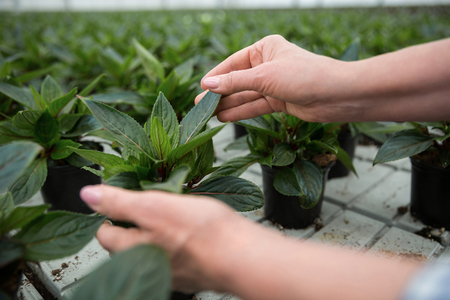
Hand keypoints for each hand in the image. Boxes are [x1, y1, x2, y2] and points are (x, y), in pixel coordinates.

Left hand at [80, 185, 242, 292]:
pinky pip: (173, 258)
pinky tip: (189, 235)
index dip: (109, 216)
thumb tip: (88, 195)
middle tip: (148, 208)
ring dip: (155, 236)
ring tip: (171, 219)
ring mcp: (168, 274)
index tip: (120, 205)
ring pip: (150, 252)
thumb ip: (118, 202)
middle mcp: (146, 267)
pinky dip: (175, 246)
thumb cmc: (200, 231)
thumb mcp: (153, 205)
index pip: (105, 235)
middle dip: (132, 227)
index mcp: (132, 250)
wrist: (239, 254)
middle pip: (127, 246)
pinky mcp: (189, 275)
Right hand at [197, 35, 449, 122]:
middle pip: (238, 80)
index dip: (216, 77)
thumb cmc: (305, 76)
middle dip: (220, 94)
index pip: (233, 63)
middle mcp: (268, 65)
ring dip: (228, 105)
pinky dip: (241, 112)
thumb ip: (235, 82)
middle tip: (199, 107)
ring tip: (208, 115)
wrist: (338, 95)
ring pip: (245, 95)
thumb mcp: (265, 77)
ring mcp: (274, 84)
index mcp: (265, 49)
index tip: (200, 90)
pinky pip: (255, 106)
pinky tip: (225, 118)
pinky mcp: (280, 101)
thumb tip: (207, 85)